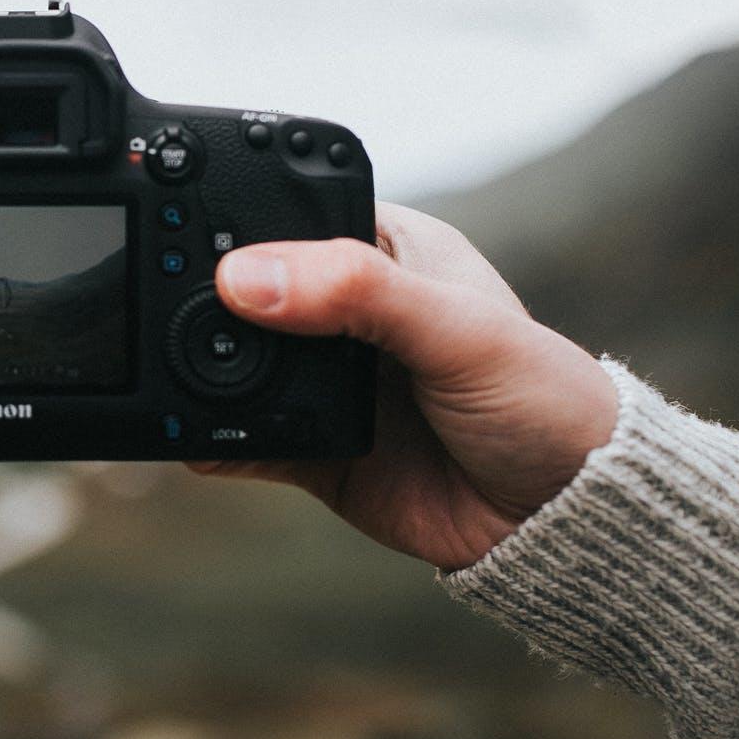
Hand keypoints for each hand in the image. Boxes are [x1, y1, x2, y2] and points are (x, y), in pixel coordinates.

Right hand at [189, 202, 617, 570]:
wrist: (562, 523)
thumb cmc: (545, 402)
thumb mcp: (459, 331)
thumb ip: (357, 294)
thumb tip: (247, 278)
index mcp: (385, 249)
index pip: (292, 216)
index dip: (244, 223)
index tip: (192, 237)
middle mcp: (346, 310)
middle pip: (249, 291)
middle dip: (211, 303)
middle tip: (176, 311)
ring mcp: (324, 380)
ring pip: (235, 362)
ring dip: (204, 370)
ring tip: (179, 371)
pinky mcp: (310, 446)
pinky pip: (239, 438)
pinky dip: (210, 439)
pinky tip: (192, 436)